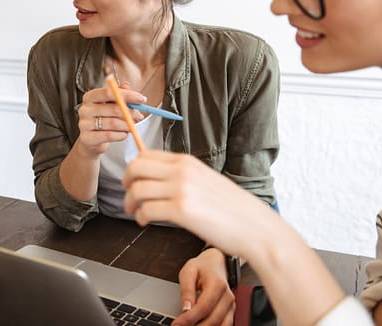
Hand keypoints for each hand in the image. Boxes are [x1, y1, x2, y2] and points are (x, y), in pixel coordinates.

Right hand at [75, 83, 144, 158]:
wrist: (91, 140)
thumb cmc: (102, 119)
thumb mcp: (110, 105)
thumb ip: (118, 94)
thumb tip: (127, 85)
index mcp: (90, 97)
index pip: (109, 92)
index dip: (127, 95)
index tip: (141, 99)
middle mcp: (85, 109)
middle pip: (113, 108)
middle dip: (131, 112)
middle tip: (139, 116)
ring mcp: (84, 124)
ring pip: (113, 123)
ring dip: (127, 125)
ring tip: (131, 127)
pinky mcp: (86, 138)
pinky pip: (109, 135)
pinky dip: (121, 135)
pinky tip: (123, 134)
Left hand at [121, 150, 273, 258]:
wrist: (256, 227)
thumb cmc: (233, 209)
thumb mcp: (206, 180)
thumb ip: (182, 176)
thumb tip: (157, 179)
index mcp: (187, 162)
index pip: (146, 154)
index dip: (133, 168)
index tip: (132, 180)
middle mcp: (182, 171)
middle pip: (135, 167)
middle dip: (126, 182)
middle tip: (129, 196)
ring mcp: (181, 189)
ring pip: (137, 189)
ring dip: (130, 203)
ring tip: (136, 213)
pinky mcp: (182, 211)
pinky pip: (147, 209)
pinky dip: (141, 216)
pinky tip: (145, 221)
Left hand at [174, 247, 234, 325]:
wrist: (216, 264)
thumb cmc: (202, 267)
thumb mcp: (188, 271)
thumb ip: (186, 290)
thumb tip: (185, 308)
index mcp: (217, 284)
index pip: (203, 307)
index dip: (189, 318)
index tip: (177, 324)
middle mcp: (227, 296)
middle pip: (213, 319)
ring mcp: (231, 305)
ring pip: (221, 325)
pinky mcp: (230, 311)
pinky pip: (225, 325)